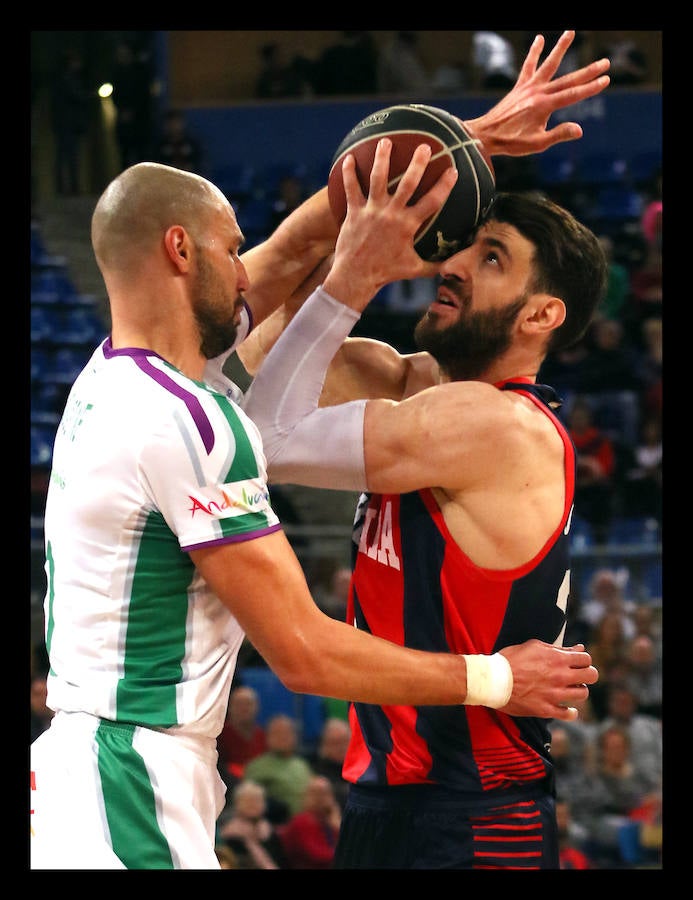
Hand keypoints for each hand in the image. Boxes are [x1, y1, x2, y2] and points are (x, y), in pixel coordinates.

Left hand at [323, 137, 456, 308]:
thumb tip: (452, 265)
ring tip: (386, 141)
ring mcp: (372, 211)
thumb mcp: (414, 270)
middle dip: (418, 163)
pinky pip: (351, 188)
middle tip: (425, 146)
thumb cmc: (386, 273)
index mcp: (408, 226)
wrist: (356, 277)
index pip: (432, 202)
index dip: (445, 185)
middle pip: (408, 183)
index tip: (453, 170)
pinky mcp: (354, 212)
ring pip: (377, 179)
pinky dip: (349, 173)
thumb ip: (435, 266)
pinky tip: (348, 159)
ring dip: (382, 158)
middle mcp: (391, 214)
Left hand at [464, 31, 610, 156]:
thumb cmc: (511, 143)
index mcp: (545, 106)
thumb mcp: (537, 144)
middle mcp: (538, 92)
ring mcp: (528, 87)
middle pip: (568, 79)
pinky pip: (528, 66)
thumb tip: (579, 130)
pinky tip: (540, 39)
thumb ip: (559, 134)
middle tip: (605, 62)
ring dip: (560, 47)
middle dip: (588, 71)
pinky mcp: (519, 87)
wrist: (485, 135)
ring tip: (570, 31)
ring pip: (548, 64)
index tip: (606, 80)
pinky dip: (534, 52)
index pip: (573, 94)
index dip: (591, 87)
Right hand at [498, 640, 597, 719]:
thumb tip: (578, 648)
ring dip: (578, 690)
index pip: (586, 659)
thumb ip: (558, 649)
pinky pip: (569, 714)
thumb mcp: (534, 646)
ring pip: (583, 694)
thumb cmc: (512, 659)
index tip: (576, 663)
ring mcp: (555, 695)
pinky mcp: (547, 710)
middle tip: (577, 676)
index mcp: (558, 659)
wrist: (494, 680)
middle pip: (592, 676)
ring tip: (568, 689)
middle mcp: (560, 676)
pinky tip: (566, 708)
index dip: (583, 660)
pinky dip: (570, 712)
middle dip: (587, 674)